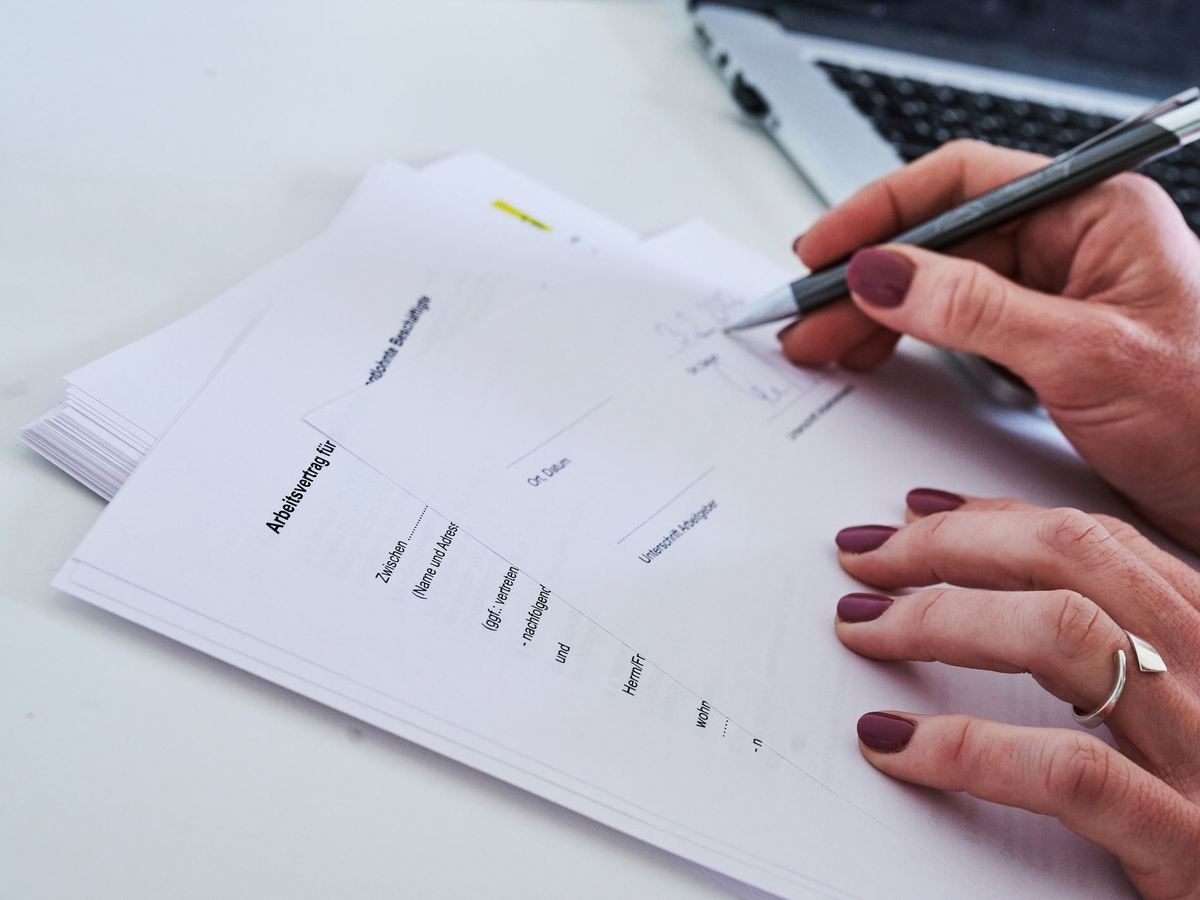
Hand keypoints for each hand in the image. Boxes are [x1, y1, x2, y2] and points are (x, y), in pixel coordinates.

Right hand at [781, 140, 1199, 550]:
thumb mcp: (1084, 355)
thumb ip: (974, 309)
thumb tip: (882, 271)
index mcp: (1097, 215)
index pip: (963, 185)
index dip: (879, 213)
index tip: (819, 250)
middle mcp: (1076, 246)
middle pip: (940, 240)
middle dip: (865, 277)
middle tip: (807, 317)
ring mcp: (1059, 297)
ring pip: (942, 286)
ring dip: (877, 314)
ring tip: (825, 346)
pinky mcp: (1047, 347)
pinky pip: (960, 329)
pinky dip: (910, 344)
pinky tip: (877, 359)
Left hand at [835, 490, 1199, 897]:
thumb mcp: (1176, 719)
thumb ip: (1104, 657)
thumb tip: (977, 599)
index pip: (1097, 543)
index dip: (995, 519)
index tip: (914, 514)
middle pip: (1072, 557)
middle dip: (951, 544)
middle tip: (865, 560)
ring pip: (1065, 633)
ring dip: (940, 618)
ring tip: (863, 629)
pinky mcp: (1189, 846)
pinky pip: (1066, 772)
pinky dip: (965, 747)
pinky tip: (894, 745)